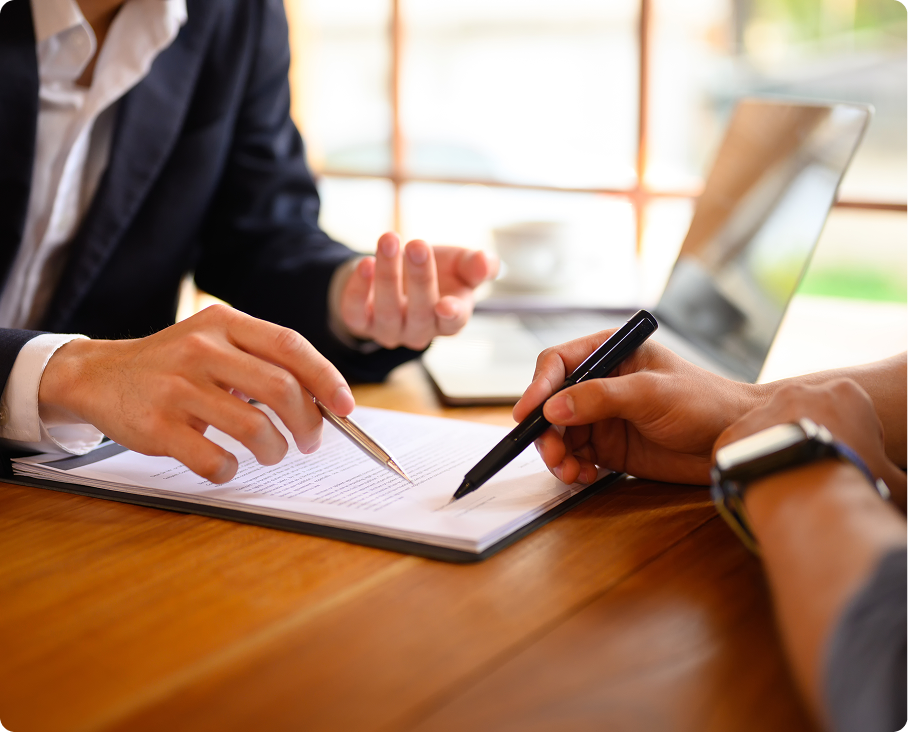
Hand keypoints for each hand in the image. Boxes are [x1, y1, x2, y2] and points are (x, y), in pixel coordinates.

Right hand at [38, 305, 354, 482]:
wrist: (99, 376)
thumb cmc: (174, 364)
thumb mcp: (215, 342)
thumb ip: (263, 360)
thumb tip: (323, 399)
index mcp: (224, 324)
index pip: (290, 346)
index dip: (326, 378)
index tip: (345, 406)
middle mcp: (201, 350)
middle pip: (280, 388)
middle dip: (308, 422)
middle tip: (310, 441)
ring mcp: (177, 388)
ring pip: (253, 428)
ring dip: (274, 450)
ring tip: (273, 453)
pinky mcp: (156, 426)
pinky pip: (213, 459)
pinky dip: (230, 470)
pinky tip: (227, 465)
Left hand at [337, 232, 497, 349]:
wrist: (397, 271)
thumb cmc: (437, 270)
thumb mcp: (460, 263)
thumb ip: (477, 265)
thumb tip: (486, 262)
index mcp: (450, 319)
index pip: (453, 323)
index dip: (451, 316)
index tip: (446, 304)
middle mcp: (419, 331)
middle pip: (420, 312)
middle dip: (419, 278)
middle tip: (418, 244)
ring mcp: (389, 330)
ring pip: (387, 310)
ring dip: (388, 275)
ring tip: (389, 240)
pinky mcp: (360, 323)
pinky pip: (355, 313)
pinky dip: (358, 290)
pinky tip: (364, 263)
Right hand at [513, 331, 761, 485]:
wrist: (733, 440)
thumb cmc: (704, 402)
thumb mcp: (650, 393)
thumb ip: (600, 397)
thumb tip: (554, 408)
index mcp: (609, 354)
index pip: (558, 364)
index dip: (538, 387)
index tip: (528, 413)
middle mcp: (600, 383)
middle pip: (551, 403)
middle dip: (546, 430)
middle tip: (553, 454)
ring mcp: (602, 416)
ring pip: (559, 433)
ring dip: (557, 454)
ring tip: (570, 471)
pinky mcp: (608, 446)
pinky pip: (575, 456)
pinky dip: (572, 468)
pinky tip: (584, 476)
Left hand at [714, 379, 907, 509]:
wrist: (807, 490)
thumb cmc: (856, 481)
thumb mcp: (893, 480)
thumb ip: (897, 479)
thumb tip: (902, 490)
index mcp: (846, 393)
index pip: (849, 413)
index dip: (851, 441)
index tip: (847, 463)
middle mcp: (800, 392)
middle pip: (805, 418)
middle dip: (810, 442)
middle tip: (814, 473)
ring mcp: (764, 409)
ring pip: (771, 431)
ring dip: (777, 453)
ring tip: (788, 483)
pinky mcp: (735, 431)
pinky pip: (740, 449)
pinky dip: (748, 467)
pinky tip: (760, 486)